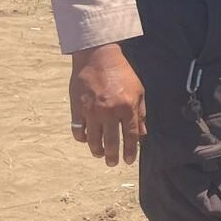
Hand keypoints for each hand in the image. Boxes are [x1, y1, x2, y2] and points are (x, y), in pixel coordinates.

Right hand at [69, 44, 145, 166]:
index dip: (131, 151)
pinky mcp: (77, 109)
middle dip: (113, 156)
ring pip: (93, 140)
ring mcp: (92, 111)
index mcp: (127, 107)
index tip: (129, 161)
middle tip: (113, 163)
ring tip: (100, 154)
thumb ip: (141, 113)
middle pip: (111, 142)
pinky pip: (78, 130)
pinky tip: (86, 140)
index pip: (131, 136)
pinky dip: (82, 138)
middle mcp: (110, 112)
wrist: (98, 58)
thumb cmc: (122, 73)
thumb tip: (143, 134)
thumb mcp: (139, 91)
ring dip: (97, 150)